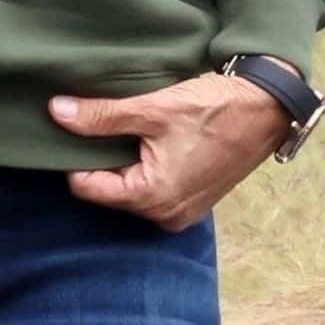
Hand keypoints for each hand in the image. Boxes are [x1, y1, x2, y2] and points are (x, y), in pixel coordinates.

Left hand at [47, 69, 299, 231]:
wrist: (268, 108)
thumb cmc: (214, 109)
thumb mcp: (153, 108)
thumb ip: (101, 116)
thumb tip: (56, 112)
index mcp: (152, 198)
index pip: (87, 187)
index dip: (76, 156)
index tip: (81, 128)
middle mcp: (165, 216)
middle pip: (109, 190)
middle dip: (103, 160)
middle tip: (109, 124)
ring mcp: (182, 212)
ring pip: (131, 190)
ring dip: (126, 163)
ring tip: (136, 131)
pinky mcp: (194, 202)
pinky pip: (154, 190)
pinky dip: (148, 168)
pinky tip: (156, 142)